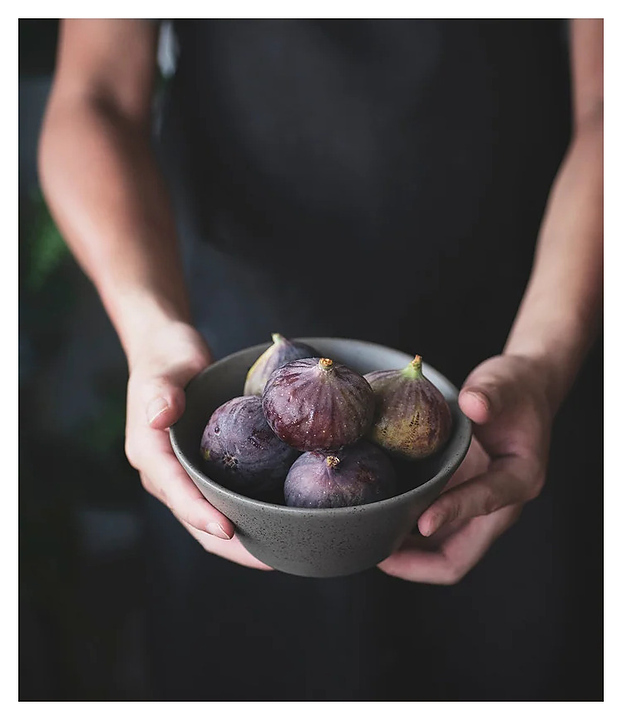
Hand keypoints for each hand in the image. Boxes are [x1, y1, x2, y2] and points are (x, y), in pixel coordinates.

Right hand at [124, 320, 271, 569]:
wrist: (166, 351)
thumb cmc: (166, 357)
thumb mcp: (164, 369)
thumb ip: (161, 393)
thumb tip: (159, 418)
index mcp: (149, 453)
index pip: (175, 491)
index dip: (200, 514)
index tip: (229, 531)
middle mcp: (164, 473)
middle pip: (194, 519)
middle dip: (229, 545)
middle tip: (271, 560)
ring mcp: (182, 474)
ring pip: (208, 517)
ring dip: (240, 540)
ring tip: (279, 553)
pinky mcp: (200, 469)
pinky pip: (221, 499)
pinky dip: (244, 515)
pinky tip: (276, 521)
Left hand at [378, 354, 552, 583]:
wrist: (522, 390)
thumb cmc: (515, 388)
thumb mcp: (503, 385)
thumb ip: (489, 396)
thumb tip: (473, 404)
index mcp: (518, 480)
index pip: (483, 506)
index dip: (451, 514)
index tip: (418, 521)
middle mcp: (497, 506)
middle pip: (457, 558)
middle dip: (415, 564)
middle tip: (373, 553)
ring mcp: (474, 509)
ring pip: (438, 553)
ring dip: (405, 557)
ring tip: (364, 545)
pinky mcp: (457, 500)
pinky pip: (429, 532)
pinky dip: (403, 533)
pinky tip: (375, 520)